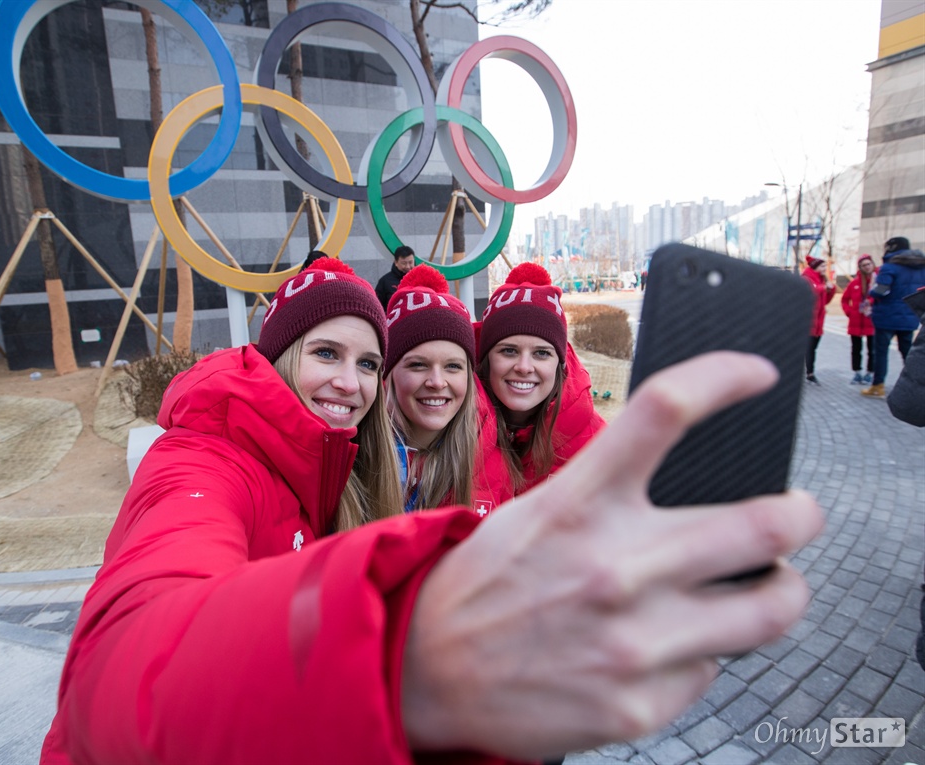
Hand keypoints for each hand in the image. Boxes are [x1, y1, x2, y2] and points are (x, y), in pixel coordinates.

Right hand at [401, 352, 822, 758]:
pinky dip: (702, 651)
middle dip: (801, 513)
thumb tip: (704, 484)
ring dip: (784, 588)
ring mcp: (634, 640)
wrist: (428, 672)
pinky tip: (667, 646)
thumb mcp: (538, 514)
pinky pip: (712, 666)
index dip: (726, 375)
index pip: (667, 408)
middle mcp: (616, 565)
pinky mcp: (641, 703)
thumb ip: (612, 494)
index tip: (757, 374)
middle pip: (767, 522)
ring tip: (773, 583)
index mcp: (581, 503)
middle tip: (799, 512)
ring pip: (773, 606)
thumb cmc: (487, 584)